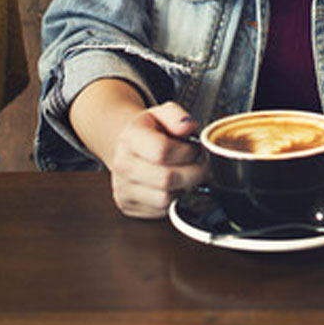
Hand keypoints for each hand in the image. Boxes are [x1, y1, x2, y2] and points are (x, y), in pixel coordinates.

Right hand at [105, 102, 204, 218]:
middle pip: (166, 179)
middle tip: (201, 166)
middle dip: (193, 173)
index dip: (187, 152)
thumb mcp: (162, 114)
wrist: (128, 148)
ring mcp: (122, 187)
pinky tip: (175, 186)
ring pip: (165, 198)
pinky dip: (174, 200)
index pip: (162, 151)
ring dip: (184, 188)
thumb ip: (177, 116)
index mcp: (130, 137)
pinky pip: (160, 210)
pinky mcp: (127, 205)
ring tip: (187, 175)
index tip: (195, 150)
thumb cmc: (150, 132)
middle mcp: (122, 164)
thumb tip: (188, 126)